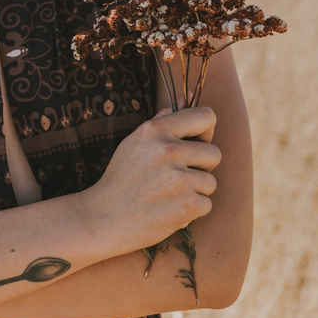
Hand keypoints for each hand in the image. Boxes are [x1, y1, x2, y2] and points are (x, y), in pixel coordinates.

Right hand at [81, 105, 220, 257]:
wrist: (103, 218)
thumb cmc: (122, 179)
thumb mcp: (135, 142)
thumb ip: (163, 120)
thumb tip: (188, 99)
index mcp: (155, 130)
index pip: (206, 116)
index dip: (205, 132)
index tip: (194, 143)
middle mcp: (168, 150)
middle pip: (214, 154)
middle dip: (201, 168)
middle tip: (176, 177)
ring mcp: (178, 178)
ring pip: (210, 182)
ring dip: (195, 192)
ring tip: (168, 195)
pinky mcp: (186, 204)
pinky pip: (206, 204)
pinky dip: (191, 211)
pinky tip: (168, 209)